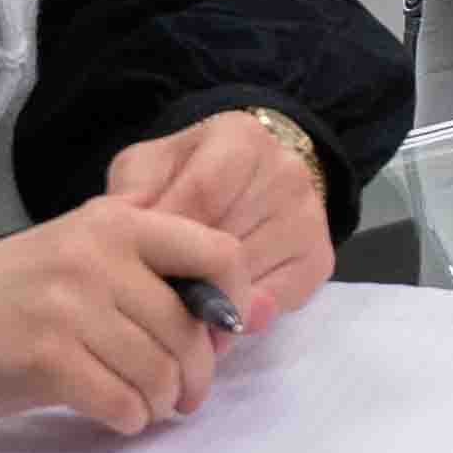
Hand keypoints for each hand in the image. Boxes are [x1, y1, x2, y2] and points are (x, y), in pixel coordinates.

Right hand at [0, 191, 267, 439]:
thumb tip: (223, 313)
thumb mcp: (72, 254)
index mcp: (113, 222)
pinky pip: (123, 404)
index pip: (217, 252)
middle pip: (190, 329)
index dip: (231, 302)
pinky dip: (127, 419)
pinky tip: (112, 414)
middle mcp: (96, 256)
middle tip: (182, 395)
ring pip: (161, 372)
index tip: (219, 335)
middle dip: (195, 375)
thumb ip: (139, 270)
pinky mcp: (47, 359)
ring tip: (142, 405)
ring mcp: (70, 307)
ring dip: (160, 402)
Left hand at [91, 101, 342, 327]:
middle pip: (229, 243)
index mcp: (242, 139)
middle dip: (186, 274)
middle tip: (153, 291)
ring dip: (210, 298)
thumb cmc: (190, 173)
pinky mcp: (319, 259)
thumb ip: (135, 189)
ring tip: (181, 301)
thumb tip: (133, 232)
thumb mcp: (151, 165)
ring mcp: (309, 217)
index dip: (168, 236)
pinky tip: (218, 305)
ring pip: (250, 277)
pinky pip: (275, 302)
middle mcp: (286, 173)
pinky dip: (240, 313)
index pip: (204, 194)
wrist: (251, 181)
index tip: (138, 262)